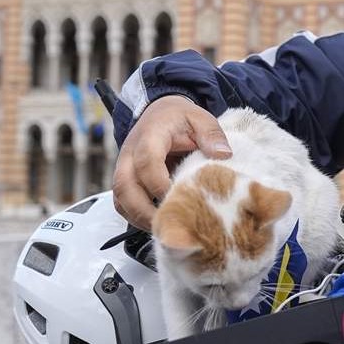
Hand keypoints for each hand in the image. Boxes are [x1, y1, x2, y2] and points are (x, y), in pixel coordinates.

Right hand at [112, 96, 231, 230]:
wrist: (160, 114)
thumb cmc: (180, 120)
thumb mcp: (201, 119)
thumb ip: (212, 135)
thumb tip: (223, 155)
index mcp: (150, 136)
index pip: (147, 162)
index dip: (160, 184)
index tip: (179, 197)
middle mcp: (130, 153)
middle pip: (124, 186)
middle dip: (144, 210)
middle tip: (169, 225)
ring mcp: (123, 168)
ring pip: (120, 199)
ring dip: (140, 218)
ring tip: (165, 230)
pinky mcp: (125, 181)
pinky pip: (122, 204)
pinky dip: (136, 217)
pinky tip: (158, 224)